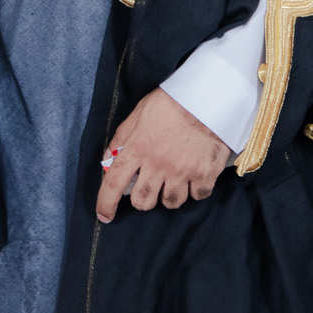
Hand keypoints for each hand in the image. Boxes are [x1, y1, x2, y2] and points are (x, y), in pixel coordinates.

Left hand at [95, 88, 229, 222]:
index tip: (104, 215)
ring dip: (169, 195)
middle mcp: (158, 163)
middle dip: (143, 199)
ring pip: (170, 202)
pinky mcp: (204, 173)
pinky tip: (194, 177)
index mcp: (138, 148)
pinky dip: (195, 191)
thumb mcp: (139, 114)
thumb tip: (109, 159)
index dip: (106, 203)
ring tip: (173, 180)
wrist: (208, 97)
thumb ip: (122, 138)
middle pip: (143, 201)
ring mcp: (182, 171)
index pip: (114, 182)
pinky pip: (197, 196)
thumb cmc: (172, 102)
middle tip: (149, 187)